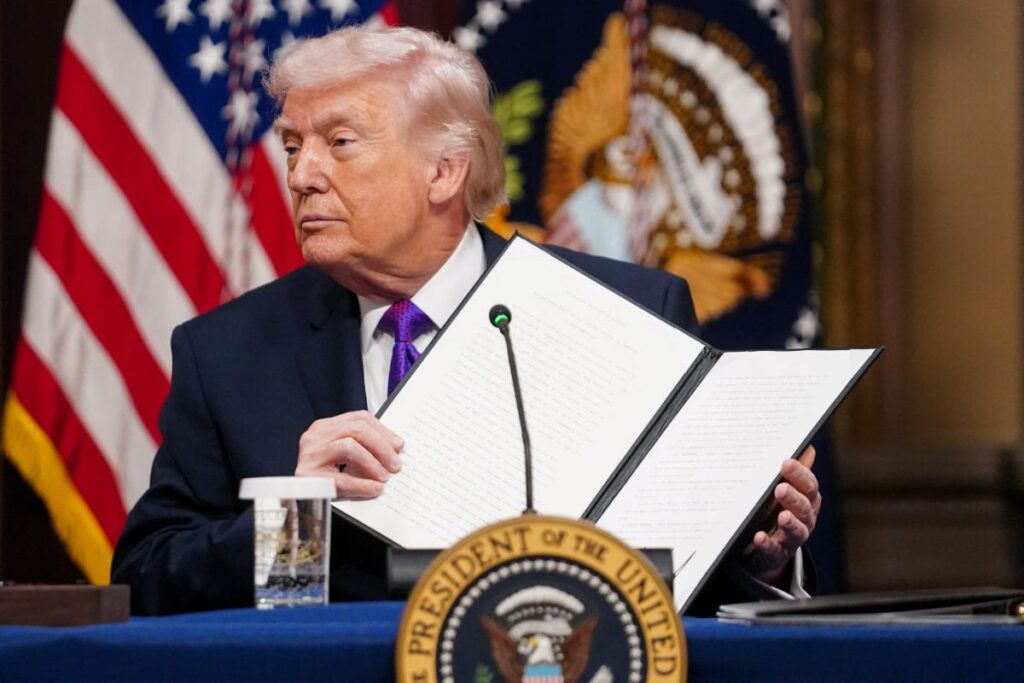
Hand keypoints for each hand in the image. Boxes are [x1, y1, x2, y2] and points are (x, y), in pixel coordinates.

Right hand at [295, 410, 403, 498]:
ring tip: (384, 477)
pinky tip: (374, 489)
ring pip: (348, 446)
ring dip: (372, 462)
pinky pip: (341, 478)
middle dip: (381, 446)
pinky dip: (362, 484)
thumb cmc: (324, 477)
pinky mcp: (307, 476)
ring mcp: (309, 455)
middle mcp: (315, 437)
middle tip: (396, 464)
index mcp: (324, 427)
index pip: (359, 418)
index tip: (399, 445)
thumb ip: (361, 446)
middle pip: (355, 429)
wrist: (298, 502)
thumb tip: (395, 449)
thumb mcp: (342, 456)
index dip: (383, 430)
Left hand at [741, 445, 820, 585]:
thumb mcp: (785, 491)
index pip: (809, 486)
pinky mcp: (776, 554)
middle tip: (780, 488)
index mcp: (807, 501)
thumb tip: (807, 447)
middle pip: (805, 508)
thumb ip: (795, 473)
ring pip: (797, 531)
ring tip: (782, 516)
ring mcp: (791, 539)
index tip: (785, 462)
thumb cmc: (775, 511)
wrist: (765, 548)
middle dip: (794, 498)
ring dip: (790, 523)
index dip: (800, 474)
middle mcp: (804, 520)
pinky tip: (759, 537)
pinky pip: (773, 550)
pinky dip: (767, 544)